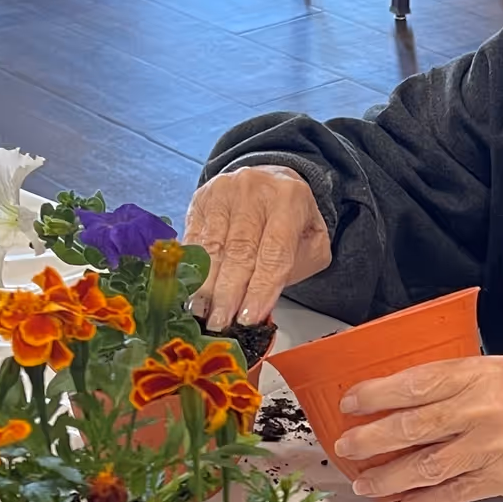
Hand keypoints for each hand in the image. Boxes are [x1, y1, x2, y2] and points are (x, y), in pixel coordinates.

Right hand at [183, 167, 331, 331]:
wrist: (270, 178)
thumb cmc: (291, 217)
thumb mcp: (312, 238)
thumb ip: (298, 266)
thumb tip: (265, 300)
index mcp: (289, 199)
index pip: (274, 253)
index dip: (260, 289)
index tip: (248, 318)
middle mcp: (254, 191)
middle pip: (240, 251)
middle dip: (229, 293)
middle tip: (221, 323)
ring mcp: (224, 192)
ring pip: (213, 247)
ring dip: (206, 286)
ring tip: (202, 314)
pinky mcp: (201, 198)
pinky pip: (194, 238)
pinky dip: (191, 268)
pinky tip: (190, 291)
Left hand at [333, 354, 502, 501]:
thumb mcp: (501, 365)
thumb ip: (458, 374)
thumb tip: (410, 386)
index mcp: (478, 376)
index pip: (415, 384)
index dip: (376, 395)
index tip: (350, 403)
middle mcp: (479, 412)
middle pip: (412, 428)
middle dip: (371, 440)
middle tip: (346, 448)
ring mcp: (488, 450)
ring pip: (425, 468)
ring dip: (388, 477)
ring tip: (364, 483)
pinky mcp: (497, 480)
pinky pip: (452, 495)